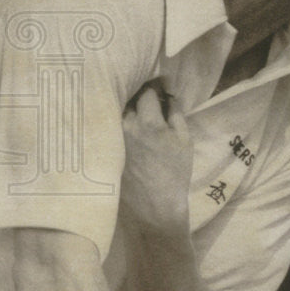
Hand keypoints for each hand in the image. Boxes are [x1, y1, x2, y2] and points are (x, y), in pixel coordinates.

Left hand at [119, 82, 193, 236]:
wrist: (155, 205)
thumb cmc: (174, 172)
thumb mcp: (184, 140)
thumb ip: (175, 113)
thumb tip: (169, 95)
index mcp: (148, 122)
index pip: (146, 90)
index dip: (154, 86)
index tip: (160, 87)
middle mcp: (125, 126)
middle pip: (127, 97)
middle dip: (137, 93)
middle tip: (147, 97)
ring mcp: (112, 136)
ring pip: (116, 110)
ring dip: (125, 106)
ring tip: (136, 111)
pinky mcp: (105, 148)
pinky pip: (108, 125)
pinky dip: (114, 120)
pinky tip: (124, 125)